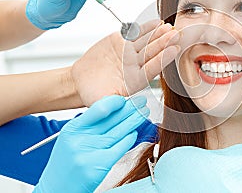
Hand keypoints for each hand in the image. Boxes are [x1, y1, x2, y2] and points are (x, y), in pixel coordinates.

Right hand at [33, 95, 149, 192]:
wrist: (56, 188)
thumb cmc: (66, 163)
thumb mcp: (71, 139)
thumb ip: (89, 125)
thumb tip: (114, 110)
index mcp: (72, 129)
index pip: (98, 109)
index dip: (115, 102)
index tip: (125, 99)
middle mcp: (80, 139)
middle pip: (112, 119)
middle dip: (130, 108)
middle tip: (141, 101)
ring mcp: (90, 153)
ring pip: (119, 132)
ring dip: (134, 120)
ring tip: (143, 113)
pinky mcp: (99, 166)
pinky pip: (120, 148)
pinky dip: (129, 139)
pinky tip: (134, 132)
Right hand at [71, 20, 180, 106]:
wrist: (81, 80)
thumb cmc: (92, 93)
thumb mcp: (100, 103)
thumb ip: (111, 106)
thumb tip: (120, 108)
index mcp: (134, 81)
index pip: (151, 69)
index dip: (162, 59)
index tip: (173, 50)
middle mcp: (135, 66)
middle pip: (152, 53)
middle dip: (165, 43)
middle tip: (176, 34)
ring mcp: (130, 53)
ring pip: (146, 42)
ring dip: (158, 34)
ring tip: (168, 26)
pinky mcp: (122, 42)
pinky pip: (135, 33)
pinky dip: (145, 27)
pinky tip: (156, 22)